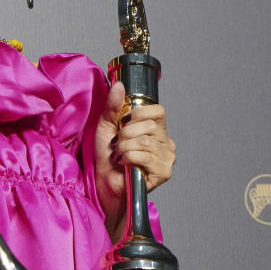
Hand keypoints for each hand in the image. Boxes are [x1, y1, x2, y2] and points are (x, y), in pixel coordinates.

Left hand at [94, 82, 176, 226]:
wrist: (104, 184)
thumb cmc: (107, 157)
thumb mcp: (106, 126)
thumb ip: (113, 106)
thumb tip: (119, 85)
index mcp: (156, 129)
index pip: (158, 111)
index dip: (138, 114)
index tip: (123, 123)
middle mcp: (165, 142)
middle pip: (151, 126)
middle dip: (126, 134)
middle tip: (117, 144)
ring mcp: (167, 158)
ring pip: (147, 141)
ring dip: (125, 147)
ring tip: (118, 155)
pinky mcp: (163, 172)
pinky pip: (146, 156)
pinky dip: (129, 158)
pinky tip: (123, 164)